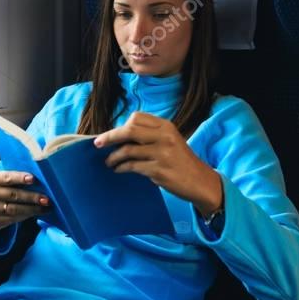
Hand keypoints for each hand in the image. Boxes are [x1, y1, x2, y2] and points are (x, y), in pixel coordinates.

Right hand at [0, 171, 49, 230]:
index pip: (6, 177)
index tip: (33, 179)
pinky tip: (37, 213)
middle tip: (46, 199)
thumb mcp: (5, 179)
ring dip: (32, 209)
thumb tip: (39, 174)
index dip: (20, 178)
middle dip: (31, 197)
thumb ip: (17, 176)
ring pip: (13, 209)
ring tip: (45, 207)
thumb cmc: (4, 187)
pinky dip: (27, 216)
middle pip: (12, 195)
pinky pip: (13, 219)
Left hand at [95, 112, 222, 214]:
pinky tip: (118, 170)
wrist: (200, 181)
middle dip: (110, 137)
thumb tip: (120, 136)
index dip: (121, 126)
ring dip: (113, 157)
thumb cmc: (181, 161)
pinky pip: (132, 166)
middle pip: (129, 130)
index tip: (111, 134)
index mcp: (166, 127)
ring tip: (109, 162)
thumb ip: (150, 135)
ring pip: (128, 150)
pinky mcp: (159, 171)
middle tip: (98, 144)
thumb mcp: (170, 140)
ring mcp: (162, 154)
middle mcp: (164, 137)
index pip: (137, 118)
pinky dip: (121, 168)